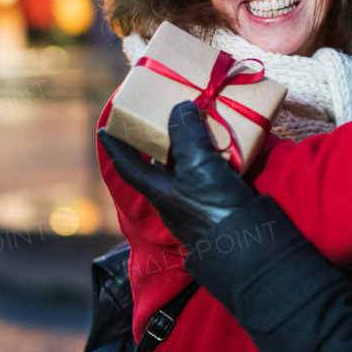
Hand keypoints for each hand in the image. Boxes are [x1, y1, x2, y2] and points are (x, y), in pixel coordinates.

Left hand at [98, 101, 256, 246]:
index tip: (103, 131)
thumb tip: (181, 107)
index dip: (115, 146)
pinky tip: (227, 151)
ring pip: (187, 171)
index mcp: (160, 191)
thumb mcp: (197, 163)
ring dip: (190, 149)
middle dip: (160, 143)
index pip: (128, 165)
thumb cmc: (214, 206)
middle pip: (159, 166)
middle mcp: (174, 199)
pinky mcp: (221, 207)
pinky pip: (211, 178)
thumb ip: (186, 132)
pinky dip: (214, 161)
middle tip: (163, 120)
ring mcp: (198, 206)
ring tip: (199, 127)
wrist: (248, 244)